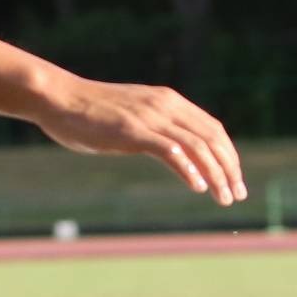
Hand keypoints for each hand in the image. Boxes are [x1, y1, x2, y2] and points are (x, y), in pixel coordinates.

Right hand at [35, 77, 245, 205]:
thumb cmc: (90, 112)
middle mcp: (165, 105)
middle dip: (229, 168)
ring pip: (196, 147)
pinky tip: (198, 187)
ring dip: (215, 175)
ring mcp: (149, 118)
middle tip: (237, 195)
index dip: (229, 155)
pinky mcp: (132, 131)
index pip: (213, 128)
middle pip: (211, 138)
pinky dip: (188, 169)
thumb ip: (154, 127)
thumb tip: (170, 150)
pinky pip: (169, 151)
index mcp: (169, 101)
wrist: (59, 98)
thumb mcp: (132, 116)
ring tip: (223, 197)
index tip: (235, 179)